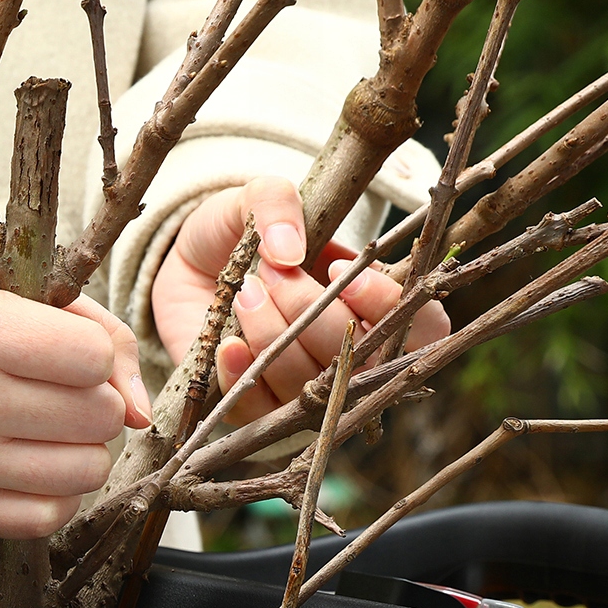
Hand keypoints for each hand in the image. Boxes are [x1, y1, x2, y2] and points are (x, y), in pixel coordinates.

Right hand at [0, 252, 151, 537]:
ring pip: (83, 471)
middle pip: (95, 417)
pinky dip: (59, 493)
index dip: (89, 352)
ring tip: (51, 425)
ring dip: (83, 448)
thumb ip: (91, 329)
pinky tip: (39, 464)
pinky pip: (44, 518)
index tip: (62, 347)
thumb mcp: (1, 284)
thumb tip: (140, 411)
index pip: (90, 358)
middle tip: (56, 387)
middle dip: (92, 399)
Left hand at [151, 176, 450, 426]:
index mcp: (375, 305)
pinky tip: (228, 343)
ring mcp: (305, 387)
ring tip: (245, 291)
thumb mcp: (258, 198)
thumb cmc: (239, 234)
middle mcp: (350, 355)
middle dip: (309, 310)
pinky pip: (261, 409)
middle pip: (359, 359)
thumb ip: (277, 203)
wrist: (185, 265)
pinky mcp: (257, 408)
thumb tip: (288, 252)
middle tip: (272, 271)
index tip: (340, 270)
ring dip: (273, 333)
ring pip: (309, 383)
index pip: (423, 328)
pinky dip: (243, 373)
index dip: (388, 306)